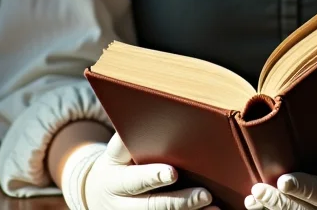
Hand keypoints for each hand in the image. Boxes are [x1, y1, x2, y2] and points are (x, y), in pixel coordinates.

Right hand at [62, 131, 219, 209]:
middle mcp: (124, 206)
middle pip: (153, 206)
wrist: (101, 194)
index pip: (134, 181)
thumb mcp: (115, 151)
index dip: (153, 177)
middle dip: (180, 201)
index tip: (174, 173)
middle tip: (205, 195)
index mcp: (114, 181)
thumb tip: (149, 115)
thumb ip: (127, 139)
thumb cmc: (118, 162)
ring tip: (215, 207)